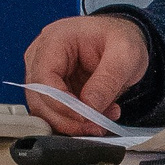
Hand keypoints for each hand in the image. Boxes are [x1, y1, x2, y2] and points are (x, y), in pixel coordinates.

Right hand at [22, 14, 149, 132]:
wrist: (123, 39)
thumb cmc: (121, 37)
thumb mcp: (125, 55)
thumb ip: (107, 81)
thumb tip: (89, 107)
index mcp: (55, 39)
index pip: (43, 77)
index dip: (60, 102)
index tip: (84, 117)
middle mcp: (41, 55)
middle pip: (39, 97)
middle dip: (67, 119)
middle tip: (96, 127)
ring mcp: (44, 72)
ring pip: (44, 109)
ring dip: (72, 123)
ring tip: (102, 121)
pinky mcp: (51, 88)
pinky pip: (55, 111)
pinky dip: (75, 121)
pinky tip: (98, 117)